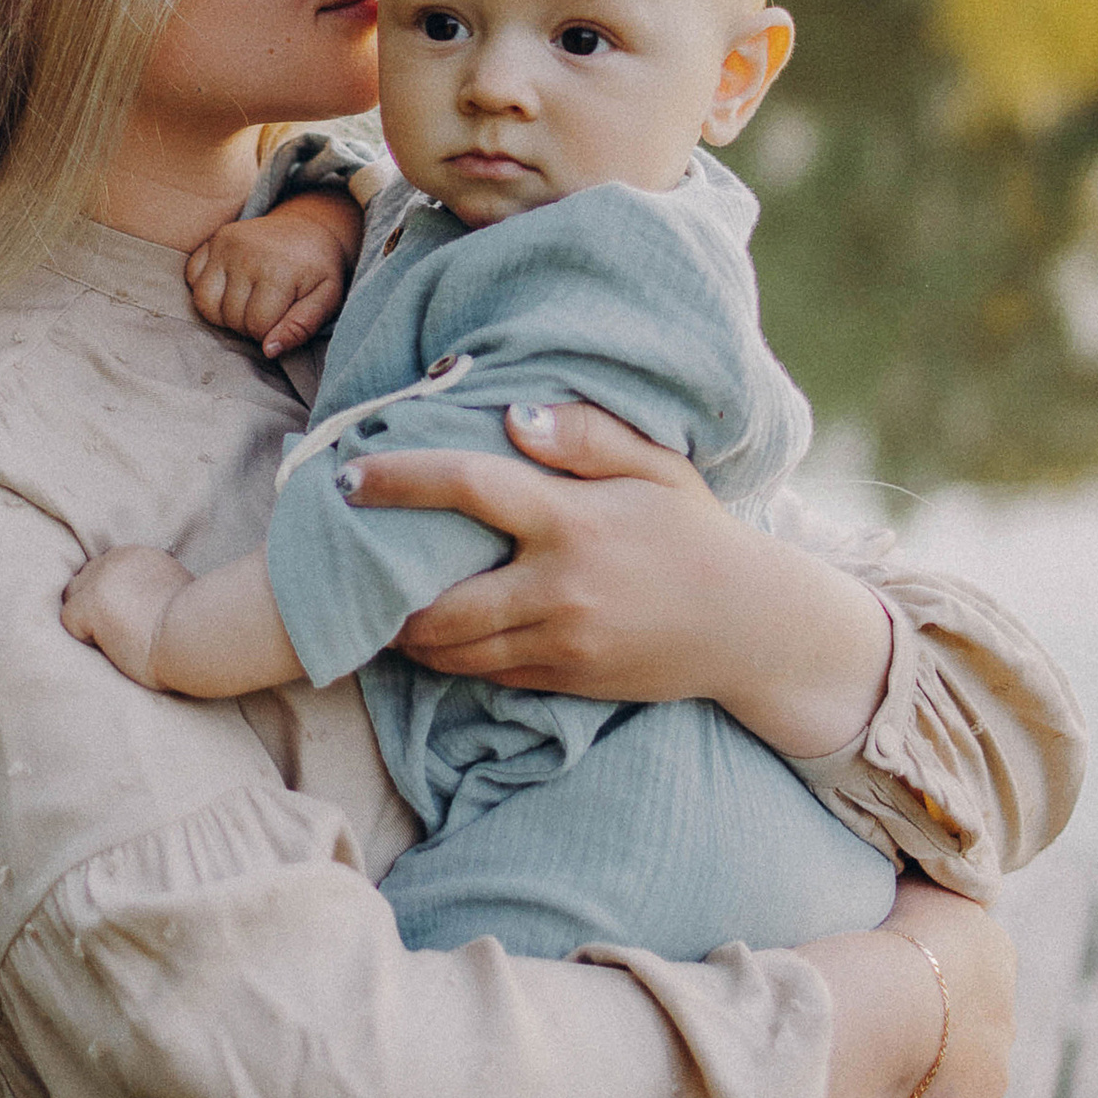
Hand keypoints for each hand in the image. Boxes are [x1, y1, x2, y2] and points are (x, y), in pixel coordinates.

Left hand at [62, 544, 191, 686]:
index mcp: (138, 556)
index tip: (125, 620)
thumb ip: (148, 590)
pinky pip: (69, 623)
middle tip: (117, 636)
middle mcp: (117, 558)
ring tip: (117, 643)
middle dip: (91, 608)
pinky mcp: (92, 602)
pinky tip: (115, 646)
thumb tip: (135, 609)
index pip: (104, 572)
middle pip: (82, 582)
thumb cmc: (196, 627)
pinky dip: (86, 640)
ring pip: (72, 600)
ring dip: (87, 623)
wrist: (202, 635)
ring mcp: (102, 578)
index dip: (108, 599)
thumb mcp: (174, 594)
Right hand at [184, 195, 357, 360]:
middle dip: (248, 325)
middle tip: (266, 311)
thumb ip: (301, 327)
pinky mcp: (213, 239)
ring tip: (246, 304)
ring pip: (204, 303)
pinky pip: (192, 278)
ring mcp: (225, 243)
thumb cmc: (318, 268)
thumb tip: (268, 350)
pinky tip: (230, 286)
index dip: (269, 333)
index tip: (281, 319)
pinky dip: (207, 289)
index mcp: (279, 270)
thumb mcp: (327, 299)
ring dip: (223, 313)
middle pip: (231, 317)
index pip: (257, 327)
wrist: (309, 227)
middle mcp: (247, 254)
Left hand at [357, 400, 892, 759]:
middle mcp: (560, 590)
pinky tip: (425, 638)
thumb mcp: (656, 467)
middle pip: (439, 602)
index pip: (471, 488)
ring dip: (405, 632)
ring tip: (374, 604)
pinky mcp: (564, 681)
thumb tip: (511, 416)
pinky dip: (446, 659)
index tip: (348, 477)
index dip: (401, 480)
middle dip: (382, 590)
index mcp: (574, 523)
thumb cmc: (694, 533)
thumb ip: (585, 435)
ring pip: (453, 650)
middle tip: (347, 561)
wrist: (749, 627)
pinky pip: (484, 675)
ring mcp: (560, 644)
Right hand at [801, 880, 1015, 1097]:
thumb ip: (918, 894)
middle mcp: (1006, 1004)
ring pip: (960, 1066)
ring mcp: (997, 1058)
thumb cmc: (885, 939)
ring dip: (927, 1067)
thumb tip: (910, 873)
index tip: (884, 978)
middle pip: (967, 1016)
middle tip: (879, 1024)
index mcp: (992, 948)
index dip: (922, 970)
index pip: (962, 961)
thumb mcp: (906, 892)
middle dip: (933, 1023)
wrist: (889, 1006)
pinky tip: (880, 1095)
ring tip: (875, 1062)